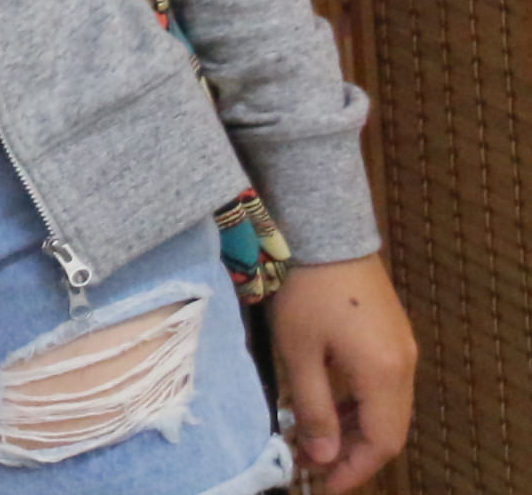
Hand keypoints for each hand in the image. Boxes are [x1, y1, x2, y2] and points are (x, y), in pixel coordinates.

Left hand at [268, 256, 414, 488]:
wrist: (325, 233)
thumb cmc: (304, 291)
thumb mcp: (299, 352)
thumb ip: (313, 407)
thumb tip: (323, 455)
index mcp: (384, 375)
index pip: (380, 443)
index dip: (354, 470)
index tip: (322, 485)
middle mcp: (404, 367)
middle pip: (388, 430)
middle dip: (352, 454)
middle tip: (312, 466)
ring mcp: (403, 350)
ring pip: (387, 410)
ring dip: (354, 430)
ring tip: (312, 442)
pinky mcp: (393, 337)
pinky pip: (383, 388)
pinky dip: (359, 406)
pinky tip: (328, 409)